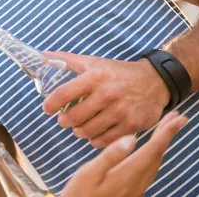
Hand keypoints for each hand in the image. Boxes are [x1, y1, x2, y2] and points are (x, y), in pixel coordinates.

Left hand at [43, 52, 170, 147]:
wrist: (154, 81)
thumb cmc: (118, 72)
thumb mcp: (94, 62)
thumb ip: (67, 60)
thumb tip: (44, 56)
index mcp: (95, 77)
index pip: (63, 94)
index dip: (50, 104)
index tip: (47, 109)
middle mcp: (107, 94)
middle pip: (73, 117)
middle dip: (64, 121)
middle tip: (64, 120)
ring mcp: (120, 111)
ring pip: (87, 131)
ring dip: (78, 131)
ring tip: (78, 127)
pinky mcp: (131, 125)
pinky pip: (104, 140)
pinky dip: (95, 139)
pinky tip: (94, 133)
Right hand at [61, 112, 186, 196]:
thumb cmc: (79, 194)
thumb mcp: (89, 173)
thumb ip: (110, 156)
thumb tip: (131, 138)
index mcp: (127, 175)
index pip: (152, 150)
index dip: (165, 133)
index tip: (177, 119)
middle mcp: (136, 183)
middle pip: (157, 156)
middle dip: (167, 135)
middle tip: (176, 118)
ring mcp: (136, 189)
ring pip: (155, 164)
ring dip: (161, 145)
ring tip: (165, 130)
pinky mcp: (132, 192)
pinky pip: (149, 170)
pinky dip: (154, 155)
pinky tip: (149, 152)